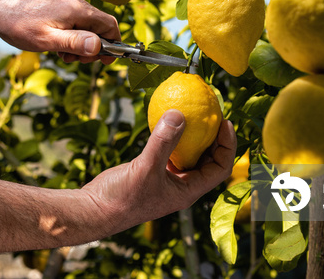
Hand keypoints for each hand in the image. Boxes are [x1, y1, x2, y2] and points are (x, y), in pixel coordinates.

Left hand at [0, 0, 119, 63]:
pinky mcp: (57, 2)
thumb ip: (74, 43)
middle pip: (99, 26)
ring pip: (86, 24)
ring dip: (80, 42)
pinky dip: (70, 34)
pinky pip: (74, 19)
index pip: (110, 25)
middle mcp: (75, 1)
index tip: (104, 61)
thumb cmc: (17, 23)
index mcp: (77, 10)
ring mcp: (66, 0)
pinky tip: (54, 43)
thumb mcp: (46, 40)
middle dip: (92, 47)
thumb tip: (99, 47)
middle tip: (73, 61)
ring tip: (61, 55)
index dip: (112, 45)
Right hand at [81, 110, 236, 232]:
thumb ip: (163, 142)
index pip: (219, 168)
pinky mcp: (151, 170)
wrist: (95, 210)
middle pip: (208, 160)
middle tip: (213, 113)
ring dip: (193, 135)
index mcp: (188, 190)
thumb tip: (179, 114)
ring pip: (188, 154)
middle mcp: (181, 185)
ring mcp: (166, 178)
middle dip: (214, 138)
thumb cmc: (123, 198)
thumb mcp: (146, 168)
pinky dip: (171, 135)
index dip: (227, 146)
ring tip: (195, 112)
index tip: (225, 122)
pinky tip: (168, 118)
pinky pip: (168, 150)